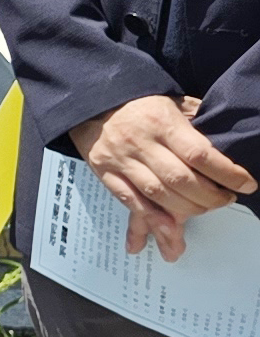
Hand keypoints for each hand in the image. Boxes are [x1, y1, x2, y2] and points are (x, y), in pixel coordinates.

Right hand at [83, 94, 256, 261]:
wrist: (93, 104)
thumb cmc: (141, 106)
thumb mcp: (174, 103)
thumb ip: (198, 121)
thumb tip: (227, 143)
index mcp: (161, 122)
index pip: (199, 154)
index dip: (227, 173)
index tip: (246, 184)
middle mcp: (140, 142)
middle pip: (180, 179)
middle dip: (210, 197)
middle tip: (226, 199)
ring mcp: (121, 160)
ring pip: (158, 194)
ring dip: (187, 210)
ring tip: (204, 209)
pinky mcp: (106, 174)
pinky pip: (131, 202)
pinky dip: (151, 220)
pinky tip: (168, 233)